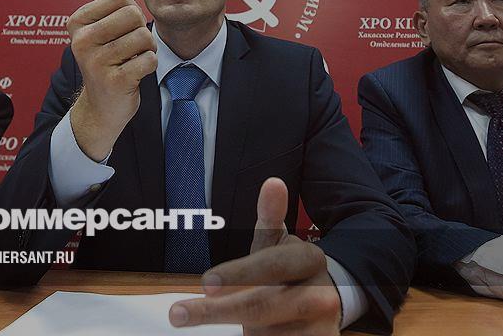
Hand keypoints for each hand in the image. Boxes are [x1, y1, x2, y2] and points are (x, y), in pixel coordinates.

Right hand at [67, 0, 156, 159]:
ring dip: (148, 49)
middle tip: (132, 47)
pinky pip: (150, 60)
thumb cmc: (108, 61)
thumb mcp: (107, 29)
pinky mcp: (114, 81)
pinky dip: (150, 65)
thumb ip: (117, 2)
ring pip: (144, 38)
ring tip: (133, 60)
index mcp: (77, 23)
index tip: (122, 30)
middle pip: (133, 15)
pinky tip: (136, 73)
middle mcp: (82, 41)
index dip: (132, 12)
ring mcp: (96, 62)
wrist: (102, 106)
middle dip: (142, 30)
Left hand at [169, 178, 341, 334]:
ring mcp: (320, 326)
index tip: (204, 283)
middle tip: (179, 313)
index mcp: (309, 259)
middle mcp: (321, 293)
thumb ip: (270, 216)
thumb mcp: (276, 244)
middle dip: (217, 311)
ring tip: (205, 324)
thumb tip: (272, 182)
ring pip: (268, 333)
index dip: (237, 274)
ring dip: (241, 332)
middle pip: (262, 305)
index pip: (270, 266)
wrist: (323, 302)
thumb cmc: (288, 271)